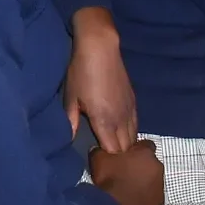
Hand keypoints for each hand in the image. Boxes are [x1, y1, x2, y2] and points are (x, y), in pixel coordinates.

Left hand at [65, 8, 137, 153]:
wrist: (101, 48)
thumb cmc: (81, 72)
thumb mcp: (71, 97)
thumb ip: (71, 121)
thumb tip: (69, 139)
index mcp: (104, 121)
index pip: (112, 151)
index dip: (105, 157)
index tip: (95, 155)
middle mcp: (121, 119)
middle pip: (125, 147)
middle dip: (116, 153)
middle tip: (104, 150)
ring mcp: (130, 109)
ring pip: (133, 136)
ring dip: (124, 142)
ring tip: (112, 142)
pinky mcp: (134, 100)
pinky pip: (136, 124)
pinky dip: (130, 131)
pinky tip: (121, 129)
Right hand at [88, 139, 163, 204]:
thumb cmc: (108, 178)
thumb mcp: (99, 158)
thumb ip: (104, 150)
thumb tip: (101, 149)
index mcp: (145, 153)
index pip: (145, 145)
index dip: (136, 150)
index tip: (127, 155)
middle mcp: (157, 166)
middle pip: (151, 163)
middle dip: (142, 166)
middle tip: (128, 172)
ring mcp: (160, 185)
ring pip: (154, 179)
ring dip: (145, 181)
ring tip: (131, 187)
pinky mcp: (159, 201)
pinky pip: (153, 195)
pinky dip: (146, 196)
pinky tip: (135, 198)